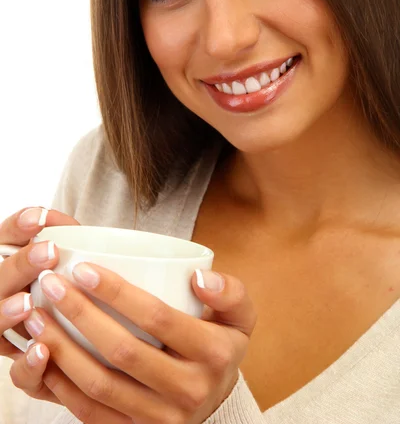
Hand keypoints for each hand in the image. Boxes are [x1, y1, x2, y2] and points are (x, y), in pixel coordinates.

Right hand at [0, 207, 78, 402]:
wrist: (74, 340)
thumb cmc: (72, 286)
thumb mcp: (67, 258)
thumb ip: (66, 236)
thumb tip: (60, 220)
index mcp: (9, 263)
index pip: (4, 238)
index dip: (17, 228)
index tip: (39, 217)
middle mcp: (1, 293)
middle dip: (19, 266)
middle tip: (48, 252)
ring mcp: (4, 331)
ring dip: (7, 312)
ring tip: (28, 302)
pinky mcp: (20, 364)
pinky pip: (17, 373)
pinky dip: (27, 365)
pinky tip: (41, 351)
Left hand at [12, 262, 256, 423]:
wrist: (215, 398)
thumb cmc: (220, 342)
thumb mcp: (239, 314)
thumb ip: (230, 291)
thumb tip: (198, 277)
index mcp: (215, 353)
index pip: (158, 317)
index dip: (117, 293)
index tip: (84, 268)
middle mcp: (190, 390)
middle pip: (123, 350)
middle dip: (80, 315)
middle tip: (53, 285)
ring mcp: (162, 419)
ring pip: (101, 384)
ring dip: (62, 348)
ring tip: (39, 316)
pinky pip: (90, 412)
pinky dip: (62, 384)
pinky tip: (45, 354)